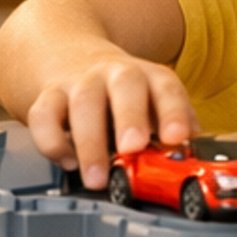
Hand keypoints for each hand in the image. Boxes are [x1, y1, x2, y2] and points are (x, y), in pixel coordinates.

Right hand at [24, 51, 194, 190]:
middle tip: (133, 149)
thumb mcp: (155, 101)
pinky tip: (68, 162)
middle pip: (125, 86)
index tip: (177, 138)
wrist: (73, 58)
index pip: (167, 88)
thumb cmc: (124, 93)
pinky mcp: (48, 95)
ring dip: (90, 143)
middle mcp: (116, 74)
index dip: (174, 112)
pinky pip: (43, 115)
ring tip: (97, 177)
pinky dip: (53, 142)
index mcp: (150, 77)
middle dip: (130, 118)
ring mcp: (80, 82)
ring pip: (83, 103)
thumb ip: (174, 125)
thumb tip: (192, 153)